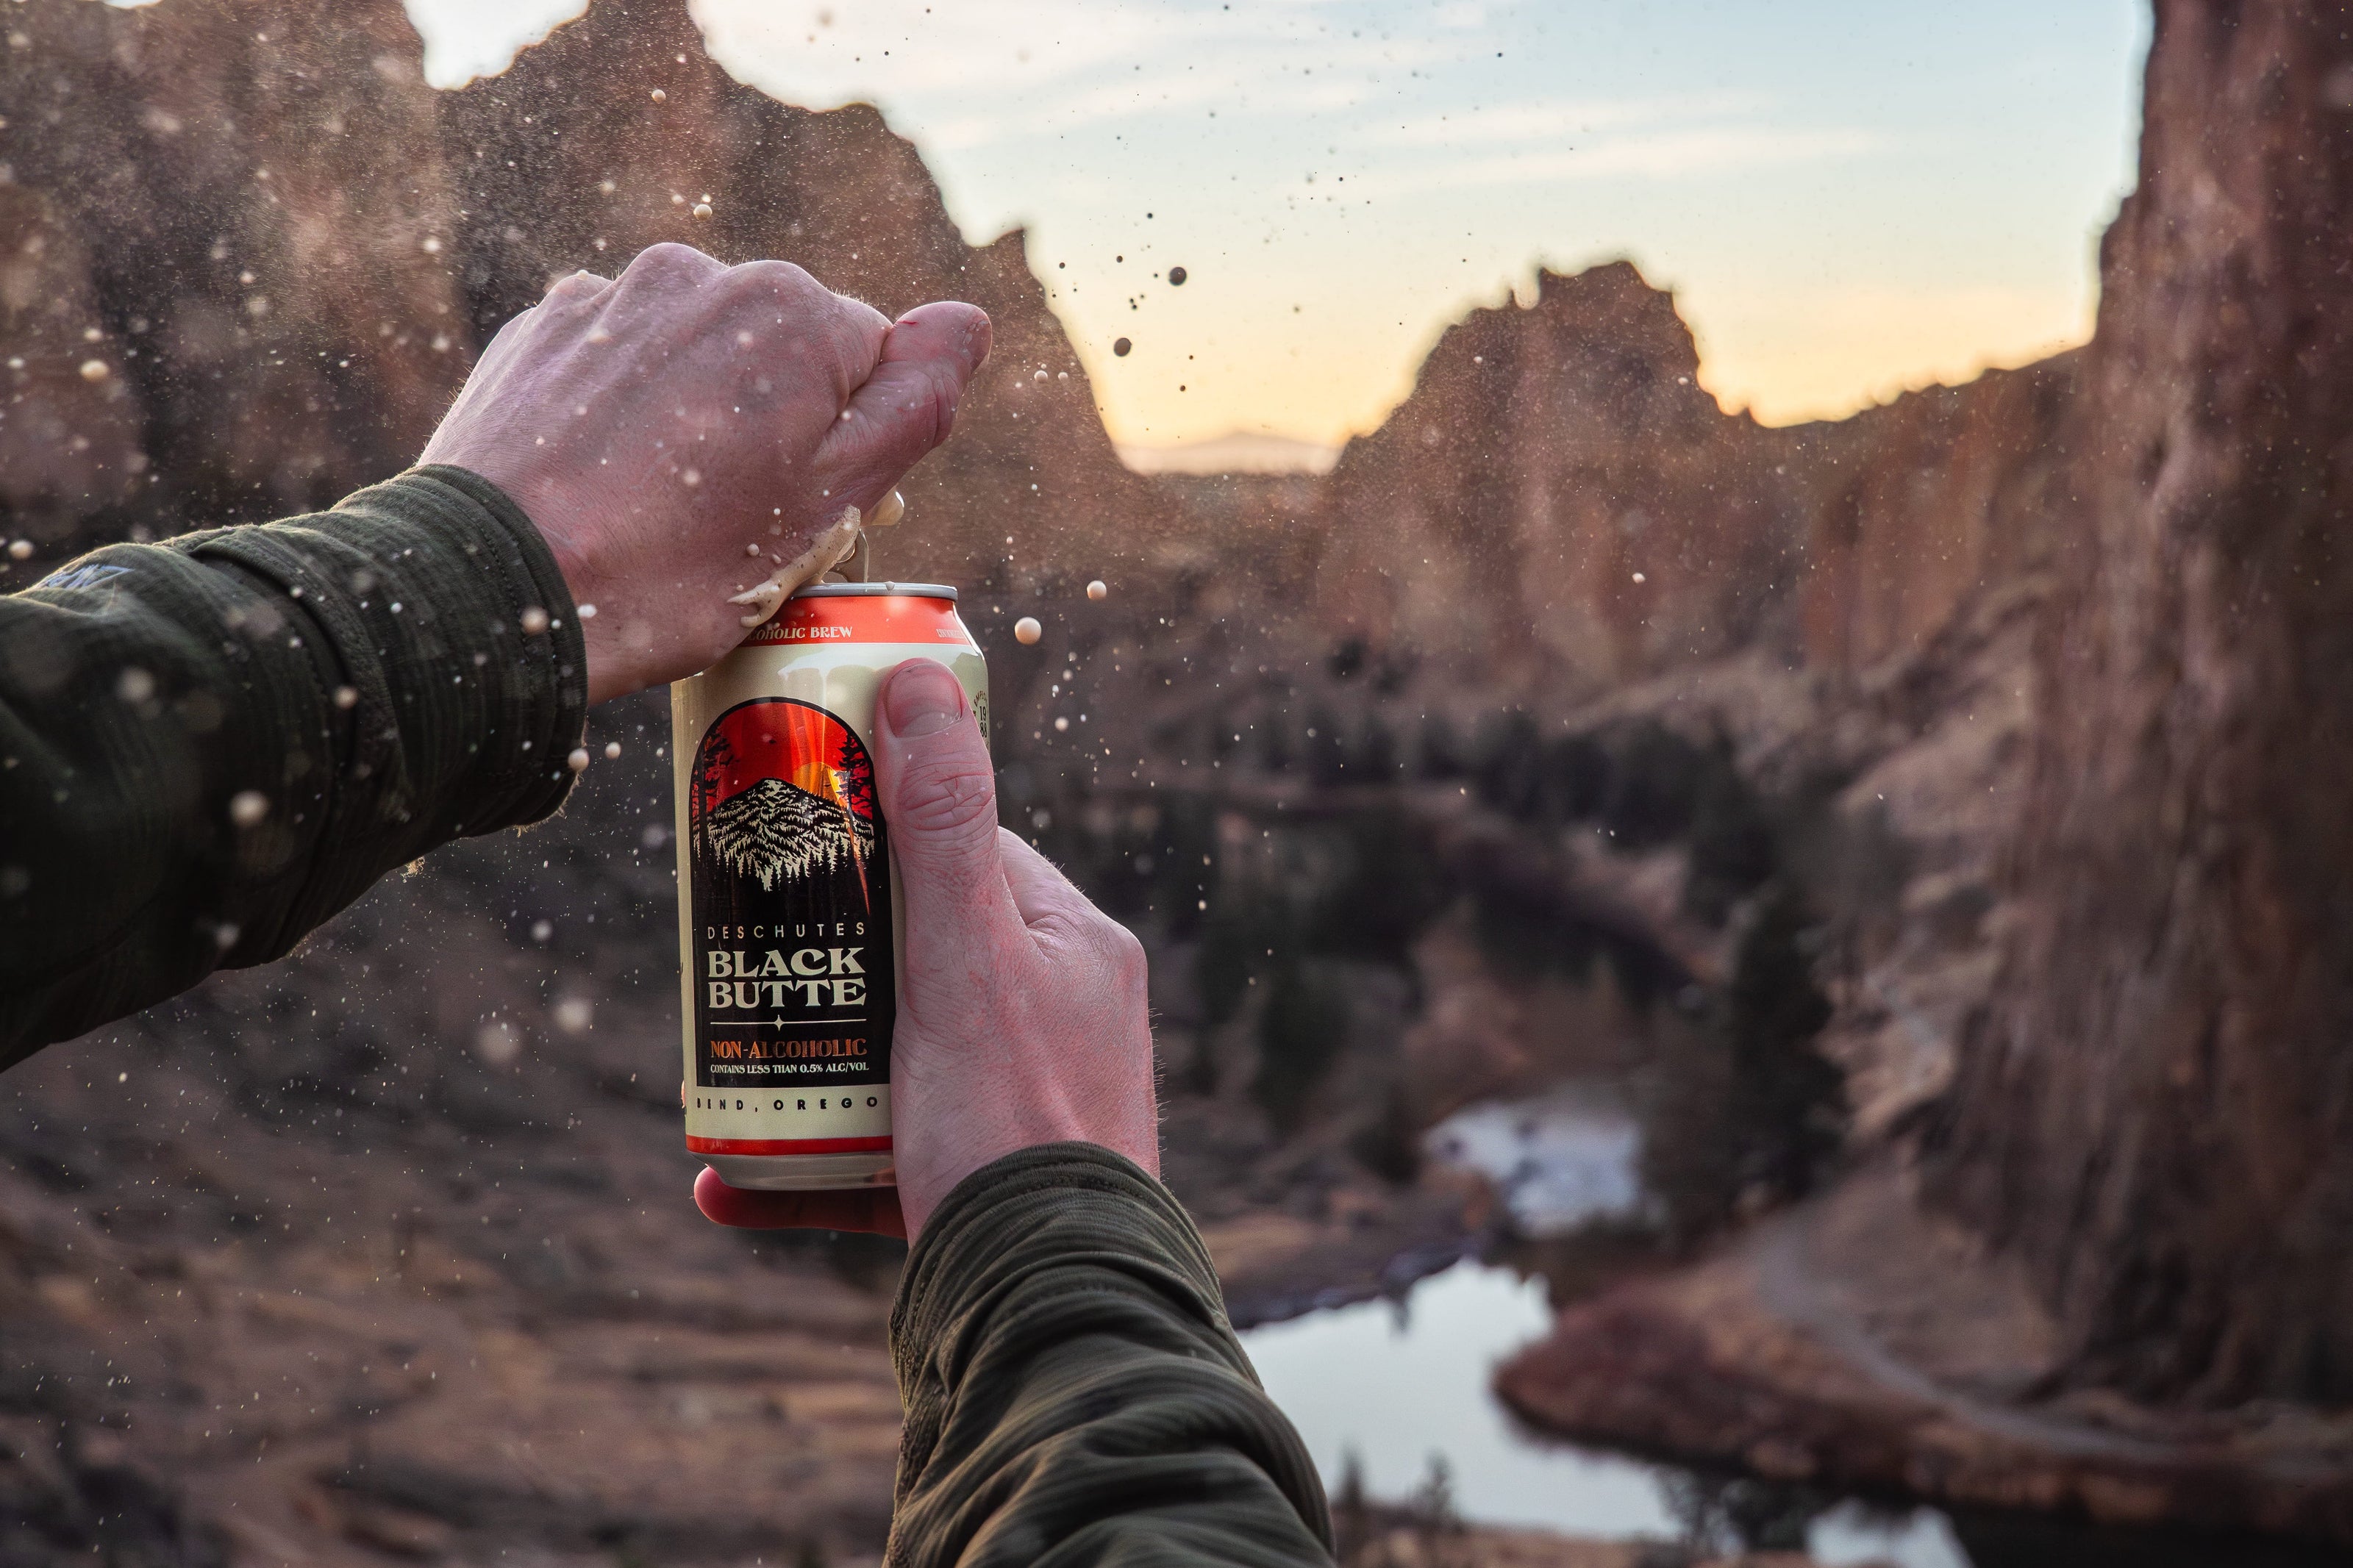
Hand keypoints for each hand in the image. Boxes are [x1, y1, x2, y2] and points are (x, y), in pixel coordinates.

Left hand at [420, 244, 990, 705]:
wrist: (495, 590)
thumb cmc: (676, 568)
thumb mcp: (829, 504)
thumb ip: (913, 402)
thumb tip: (967, 322)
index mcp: (795, 310)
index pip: (872, 364)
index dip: (852, 448)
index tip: (802, 513)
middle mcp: (702, 273)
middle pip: (782, 354)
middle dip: (775, 425)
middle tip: (729, 525)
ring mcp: (610, 297)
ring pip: (697, 357)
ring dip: (698, 417)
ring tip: (656, 509)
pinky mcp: (541, 332)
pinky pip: (618, 364)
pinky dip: (625, 416)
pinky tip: (603, 486)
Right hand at [695, 659, 1160, 1240]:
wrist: (1045, 1307)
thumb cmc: (1016, 1126)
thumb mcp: (966, 958)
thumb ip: (939, 823)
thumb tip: (916, 676)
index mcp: (1070, 946)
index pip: (967, 849)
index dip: (876, 827)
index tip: (790, 821)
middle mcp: (1056, 1016)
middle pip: (915, 951)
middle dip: (819, 948)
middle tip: (732, 940)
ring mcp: (1016, 1103)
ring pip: (889, 1053)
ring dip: (800, 1054)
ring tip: (721, 1049)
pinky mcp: (973, 1184)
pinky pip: (876, 1153)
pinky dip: (805, 1156)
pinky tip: (726, 1174)